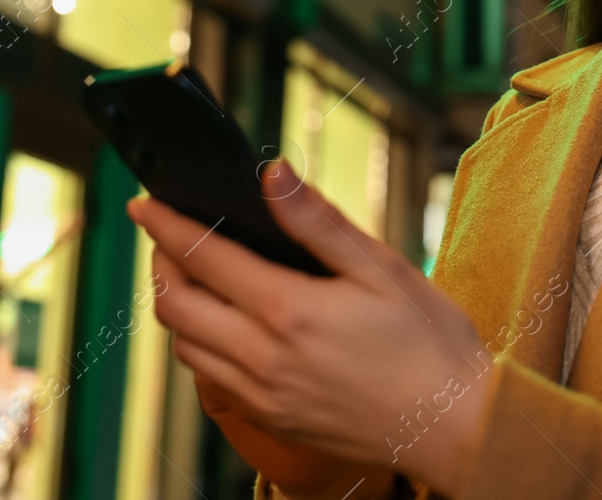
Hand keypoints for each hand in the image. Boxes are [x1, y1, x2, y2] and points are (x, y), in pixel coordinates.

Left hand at [128, 161, 492, 498]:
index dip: (166, 224)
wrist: (456, 428)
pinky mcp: (273, 419)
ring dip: (176, 306)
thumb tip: (271, 173)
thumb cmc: (431, 342)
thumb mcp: (382, 267)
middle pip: (175, 306)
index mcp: (289, 311)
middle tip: (167, 232)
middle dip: (160, 262)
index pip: (202, 257)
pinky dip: (200, 343)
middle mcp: (264, 358)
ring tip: (193, 273)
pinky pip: (210, 378)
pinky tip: (225, 323)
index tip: (144, 201)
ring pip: (185, 346)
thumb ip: (317, 221)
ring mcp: (264, 395)